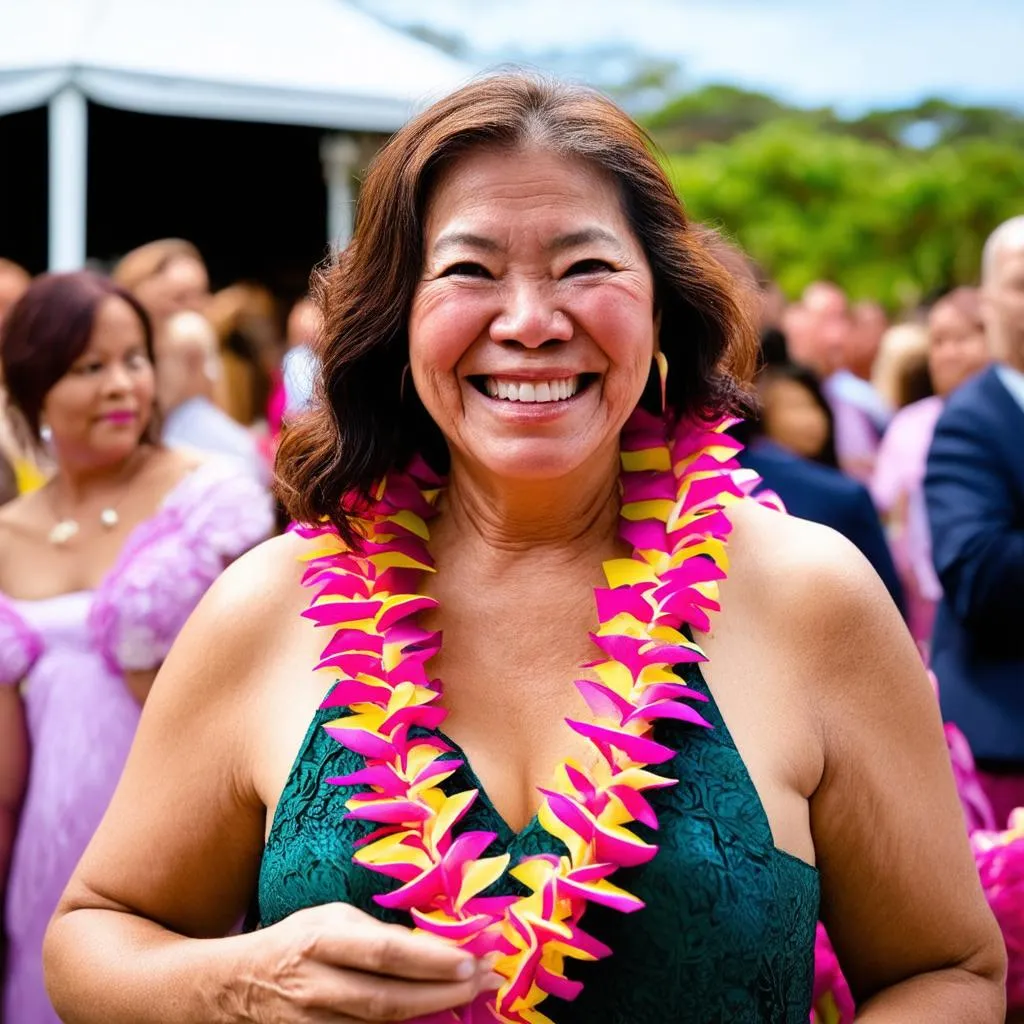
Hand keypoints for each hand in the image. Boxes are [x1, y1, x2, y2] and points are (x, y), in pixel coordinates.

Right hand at [229, 902, 501, 1021]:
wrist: (241, 985)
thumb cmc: (299, 940)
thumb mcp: (334, 919)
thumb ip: (378, 932)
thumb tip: (434, 944)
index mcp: (322, 941)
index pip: (385, 953)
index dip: (431, 960)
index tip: (472, 958)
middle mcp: (318, 986)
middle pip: (390, 1000)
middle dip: (443, 993)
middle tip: (485, 981)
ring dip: (433, 1015)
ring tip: (472, 999)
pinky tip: (435, 1020)